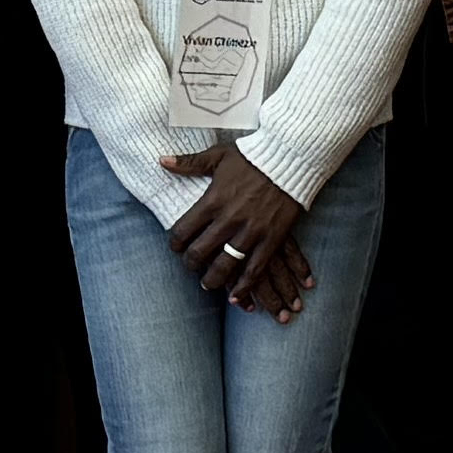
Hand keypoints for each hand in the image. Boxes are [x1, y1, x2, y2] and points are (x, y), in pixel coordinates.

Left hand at [157, 143, 313, 307]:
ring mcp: (251, 231)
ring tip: (209, 284)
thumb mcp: (218, 155)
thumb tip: (161, 161)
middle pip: (201, 252)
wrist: (291, 158)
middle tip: (191, 269)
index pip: (183, 230)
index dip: (175, 243)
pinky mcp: (272, 239)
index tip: (176, 248)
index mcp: (212, 200)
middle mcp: (229, 219)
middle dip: (192, 264)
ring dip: (214, 279)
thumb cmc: (253, 156)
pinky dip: (245, 286)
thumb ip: (189, 162)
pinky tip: (236, 296)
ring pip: (226, 265)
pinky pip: (255, 269)